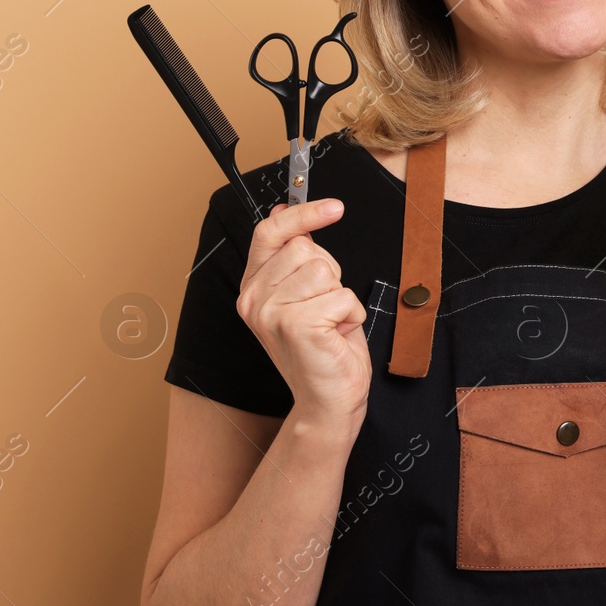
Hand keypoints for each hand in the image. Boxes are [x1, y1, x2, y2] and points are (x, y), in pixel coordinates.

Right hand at [237, 200, 370, 433]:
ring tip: (331, 323)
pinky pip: (343, 295)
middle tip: (325, 307)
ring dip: (341, 296)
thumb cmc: (324, 347)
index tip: (335, 207)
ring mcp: (272, 312)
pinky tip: (336, 336)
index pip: (270, 232)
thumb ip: (296, 258)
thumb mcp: (307, 294)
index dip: (303, 214)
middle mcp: (254, 299)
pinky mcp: (296, 325)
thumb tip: (285, 211)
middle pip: (306, 249)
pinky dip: (351, 315)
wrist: (328, 399)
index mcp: (254, 286)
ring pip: (325, 271)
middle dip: (330, 274)